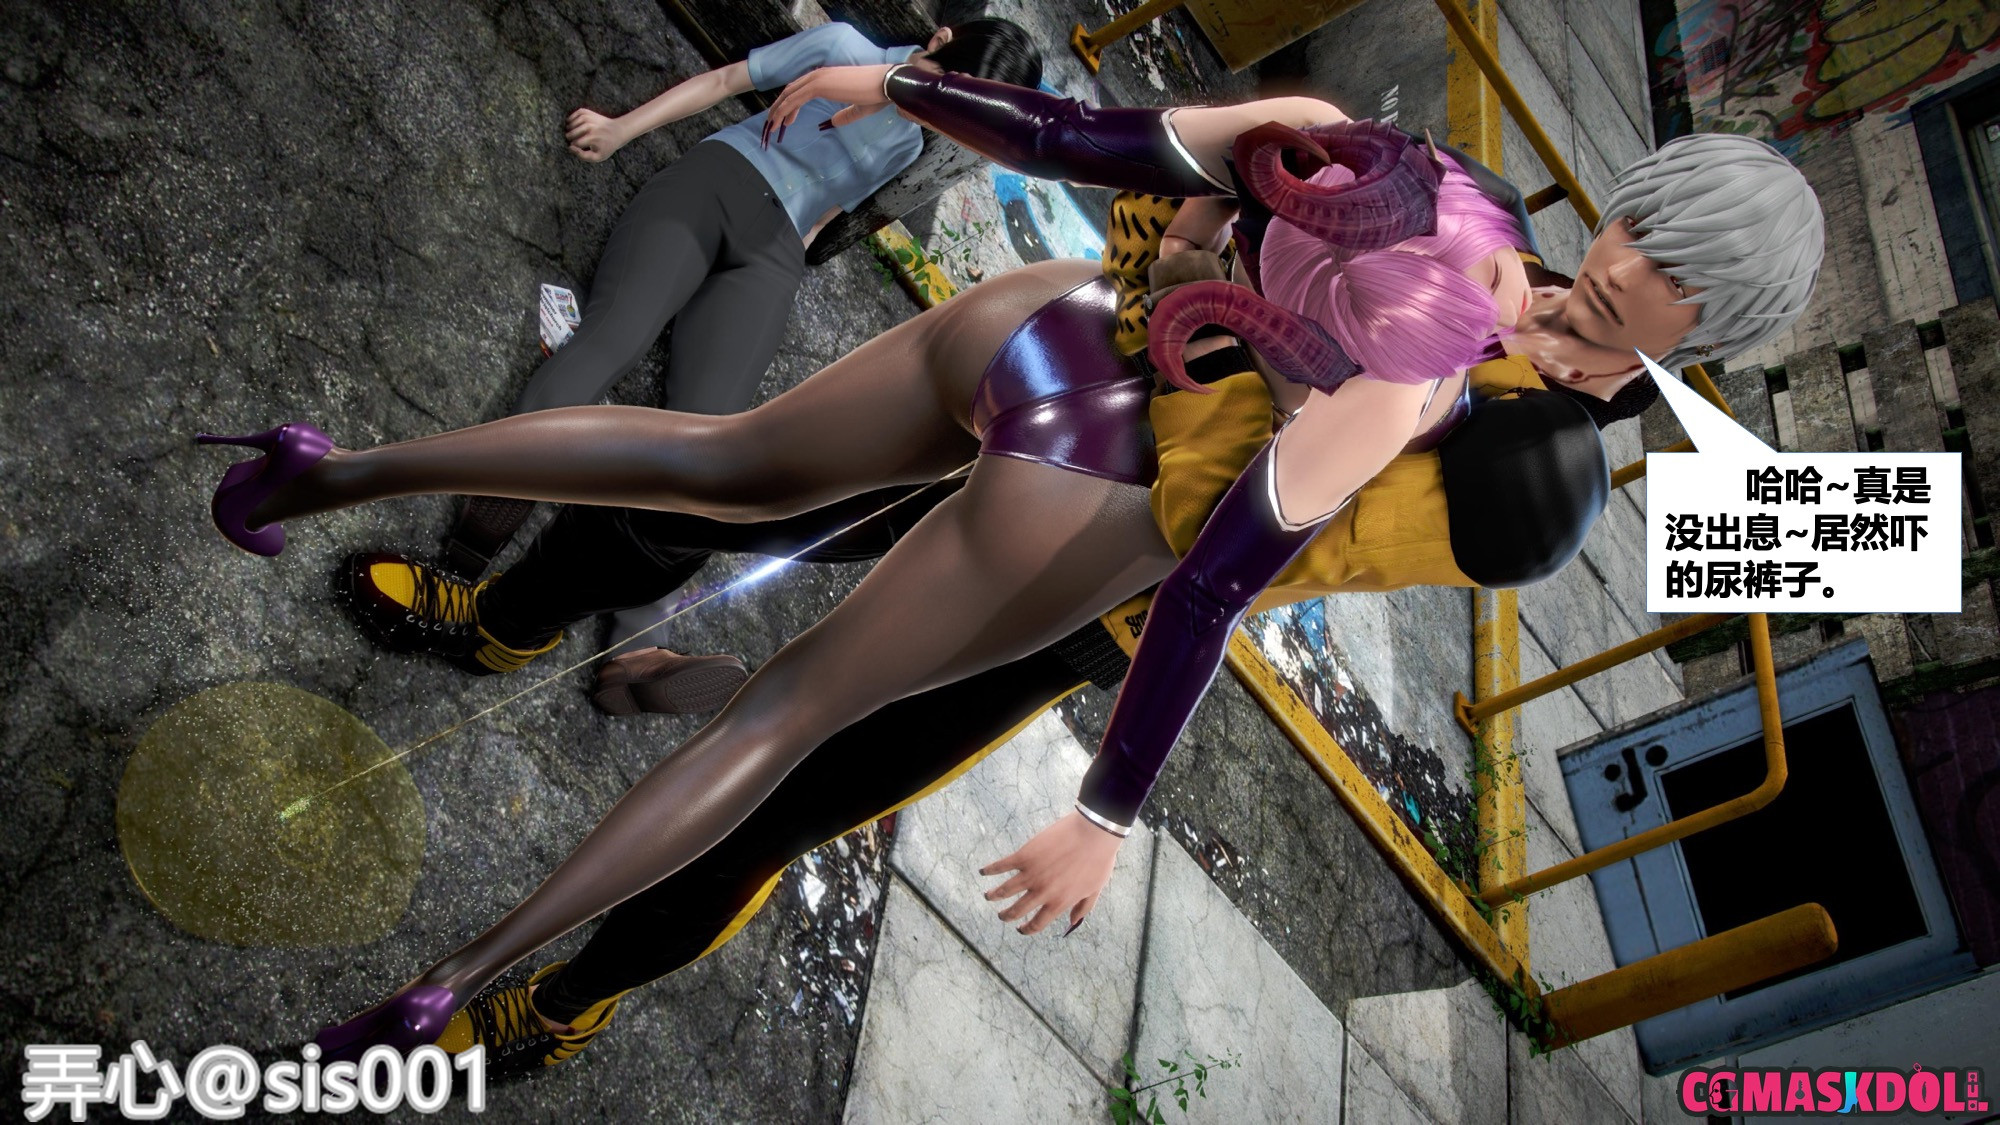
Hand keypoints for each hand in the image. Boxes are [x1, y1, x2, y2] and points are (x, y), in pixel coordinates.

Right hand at [566, 108, 627, 162]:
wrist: (617, 132)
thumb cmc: (606, 146)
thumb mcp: (598, 156)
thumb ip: (583, 156)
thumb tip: (570, 147)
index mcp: (592, 138)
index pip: (575, 143)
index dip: (573, 146)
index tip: (575, 147)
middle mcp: (590, 127)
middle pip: (572, 133)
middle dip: (569, 137)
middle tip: (570, 139)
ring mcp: (589, 118)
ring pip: (572, 122)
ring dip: (568, 128)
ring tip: (570, 132)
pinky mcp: (589, 112)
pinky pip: (576, 113)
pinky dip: (571, 118)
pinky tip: (572, 123)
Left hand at [762, 63, 897, 145]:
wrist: (885, 84)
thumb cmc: (876, 95)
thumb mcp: (858, 108)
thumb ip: (845, 115)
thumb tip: (832, 122)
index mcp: (827, 77)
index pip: (802, 89)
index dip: (791, 104)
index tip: (785, 119)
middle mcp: (819, 74)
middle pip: (791, 90)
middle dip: (779, 107)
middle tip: (771, 123)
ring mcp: (818, 78)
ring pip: (789, 94)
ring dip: (778, 110)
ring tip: (770, 126)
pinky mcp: (819, 86)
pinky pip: (795, 99)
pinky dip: (784, 110)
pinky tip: (778, 121)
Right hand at [979, 810, 1122, 934]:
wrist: (1093, 834)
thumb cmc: (1098, 860)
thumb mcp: (1094, 889)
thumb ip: (1082, 908)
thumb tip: (1073, 923)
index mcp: (1059, 902)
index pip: (1037, 923)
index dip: (1026, 929)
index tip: (1020, 929)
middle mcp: (1042, 892)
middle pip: (1017, 910)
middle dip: (1007, 916)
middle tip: (1002, 916)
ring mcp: (1031, 875)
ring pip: (1005, 891)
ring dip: (994, 896)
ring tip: (988, 897)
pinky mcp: (1024, 856)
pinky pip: (1002, 866)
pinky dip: (990, 870)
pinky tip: (983, 871)